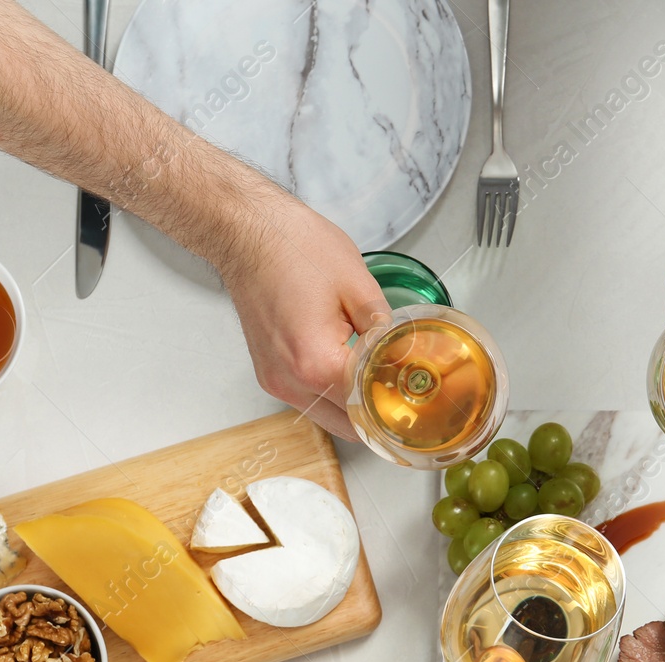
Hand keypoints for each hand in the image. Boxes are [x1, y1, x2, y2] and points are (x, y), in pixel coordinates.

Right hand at [216, 191, 390, 439]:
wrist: (246, 231)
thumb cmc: (293, 247)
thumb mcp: (358, 284)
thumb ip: (385, 330)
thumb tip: (404, 356)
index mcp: (315, 362)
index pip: (368, 408)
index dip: (398, 403)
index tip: (418, 396)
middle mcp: (289, 381)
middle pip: (348, 426)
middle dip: (378, 415)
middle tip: (404, 392)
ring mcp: (275, 380)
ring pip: (328, 416)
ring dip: (353, 406)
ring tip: (378, 378)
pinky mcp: (268, 372)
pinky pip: (308, 398)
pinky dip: (332, 393)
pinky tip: (349, 369)